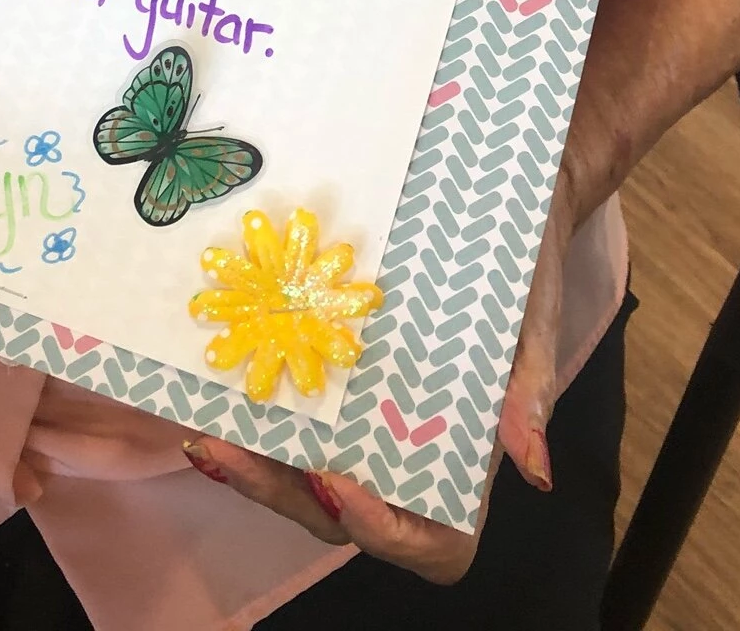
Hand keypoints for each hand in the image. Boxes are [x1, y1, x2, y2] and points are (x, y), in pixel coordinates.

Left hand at [181, 171, 577, 576]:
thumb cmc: (526, 264)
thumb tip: (533, 469)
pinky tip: (212, 397)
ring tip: (204, 432)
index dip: (383, 530)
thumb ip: (529, 389)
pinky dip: (253, 422)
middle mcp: (412, 452)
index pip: (436, 543)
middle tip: (226, 448)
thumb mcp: (535, 317)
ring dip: (254, 467)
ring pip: (307, 479)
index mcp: (468, 455)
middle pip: (345, 515)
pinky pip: (295, 421)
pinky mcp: (338, 380)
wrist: (498, 197)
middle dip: (281, 492)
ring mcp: (368, 421)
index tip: (335, 478)